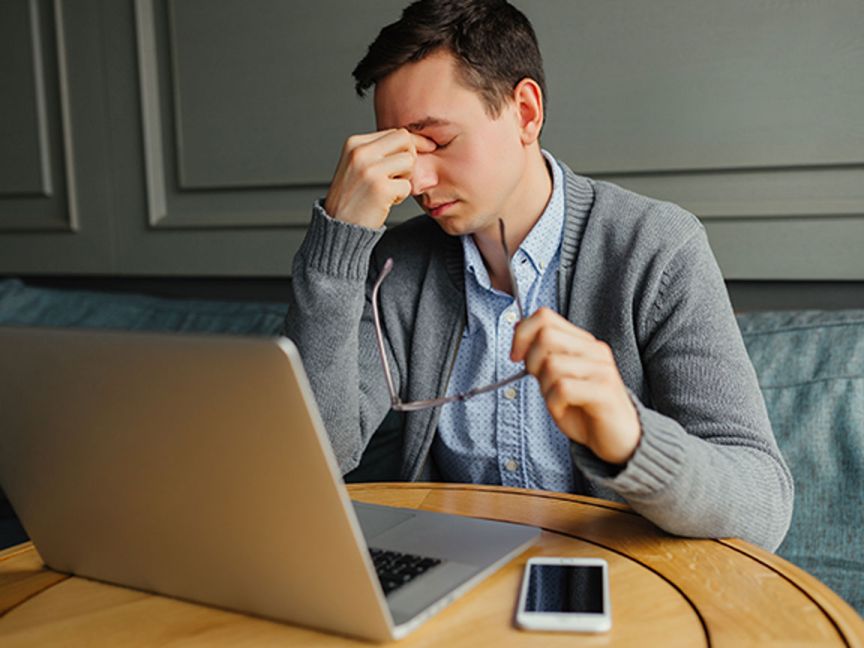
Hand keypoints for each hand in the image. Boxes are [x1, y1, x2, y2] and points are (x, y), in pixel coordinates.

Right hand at [324, 129, 435, 228]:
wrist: (338, 226)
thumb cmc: (351, 198)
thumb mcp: (357, 165)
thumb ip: (379, 151)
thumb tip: (412, 142)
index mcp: (354, 144)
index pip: (395, 132)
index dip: (413, 142)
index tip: (427, 147)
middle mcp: (361, 153)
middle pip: (405, 139)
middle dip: (411, 156)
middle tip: (402, 174)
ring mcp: (370, 170)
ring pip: (409, 161)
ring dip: (406, 178)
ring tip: (390, 188)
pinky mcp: (380, 189)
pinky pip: (408, 185)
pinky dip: (401, 196)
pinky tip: (386, 201)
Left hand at [511, 308, 641, 465]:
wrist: (620, 440)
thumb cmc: (586, 410)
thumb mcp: (557, 378)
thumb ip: (543, 355)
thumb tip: (518, 329)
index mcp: (582, 342)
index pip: (545, 316)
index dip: (522, 333)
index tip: (515, 356)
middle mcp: (594, 350)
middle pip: (546, 335)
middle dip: (531, 361)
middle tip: (539, 381)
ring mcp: (601, 369)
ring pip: (552, 364)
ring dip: (545, 388)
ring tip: (558, 400)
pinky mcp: (604, 390)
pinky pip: (563, 388)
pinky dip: (554, 403)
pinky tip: (564, 409)